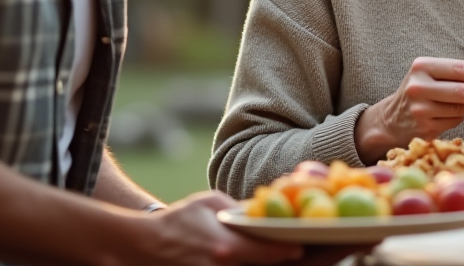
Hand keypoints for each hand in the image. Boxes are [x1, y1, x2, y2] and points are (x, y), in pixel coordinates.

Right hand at [138, 191, 302, 264]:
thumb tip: (272, 207)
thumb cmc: (178, 221)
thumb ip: (240, 210)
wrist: (140, 247)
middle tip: (323, 252)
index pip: (270, 252)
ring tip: (309, 258)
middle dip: (298, 262)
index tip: (311, 243)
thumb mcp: (210, 205)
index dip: (293, 249)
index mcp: (225, 248)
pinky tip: (279, 263)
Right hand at [356, 57, 463, 162]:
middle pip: (462, 91)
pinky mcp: (424, 128)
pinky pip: (454, 122)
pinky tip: (451, 114)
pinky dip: (460, 118)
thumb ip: (460, 75)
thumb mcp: (432, 75)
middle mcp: (418, 87)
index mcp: (422, 67)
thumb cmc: (420, 92)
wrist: (392, 119)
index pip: (460, 69)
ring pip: (461, 109)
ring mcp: (420, 109)